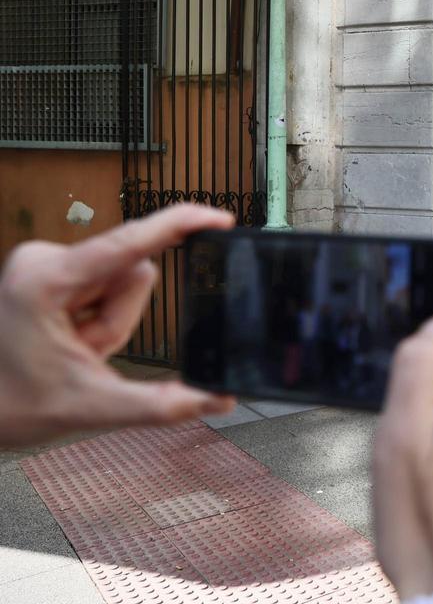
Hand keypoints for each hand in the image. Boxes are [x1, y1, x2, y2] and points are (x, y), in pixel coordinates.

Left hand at [0, 204, 236, 447]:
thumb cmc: (10, 405)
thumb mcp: (93, 407)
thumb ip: (161, 405)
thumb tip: (217, 398)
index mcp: (47, 281)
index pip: (129, 243)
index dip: (179, 225)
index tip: (219, 218)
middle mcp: (45, 258)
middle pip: (130, 274)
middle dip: (121, 319)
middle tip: (88, 353)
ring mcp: (48, 262)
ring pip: (121, 282)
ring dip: (111, 322)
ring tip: (76, 350)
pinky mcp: (53, 270)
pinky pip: (105, 286)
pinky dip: (100, 319)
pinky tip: (71, 341)